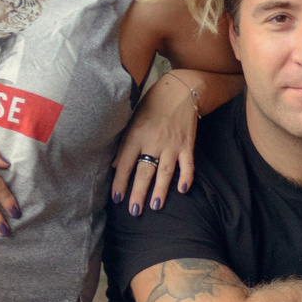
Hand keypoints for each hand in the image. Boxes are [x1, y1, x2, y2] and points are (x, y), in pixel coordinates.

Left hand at [112, 71, 202, 215]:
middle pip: (144, 172)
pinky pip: (187, 164)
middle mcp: (153, 142)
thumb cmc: (151, 105)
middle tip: (134, 211)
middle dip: (138, 193)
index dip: (120, 182)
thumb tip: (113, 165)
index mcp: (136, 135)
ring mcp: (171, 144)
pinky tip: (183, 190)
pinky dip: (186, 178)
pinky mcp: (187, 145)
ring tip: (155, 207)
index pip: (125, 163)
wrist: (180, 91)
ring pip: (165, 172)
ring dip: (160, 190)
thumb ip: (124, 143)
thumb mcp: (132, 120)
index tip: (116, 197)